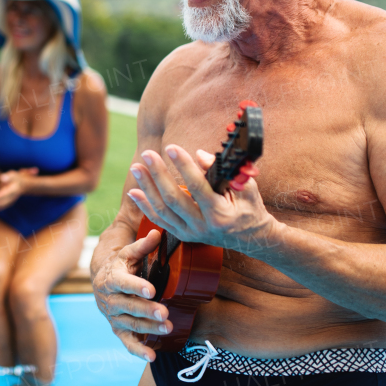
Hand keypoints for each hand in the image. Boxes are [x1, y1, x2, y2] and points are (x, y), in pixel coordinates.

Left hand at [0, 168, 36, 213]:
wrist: (25, 185)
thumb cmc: (17, 178)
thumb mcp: (14, 175)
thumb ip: (8, 176)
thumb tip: (1, 178)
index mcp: (13, 190)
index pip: (3, 194)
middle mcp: (12, 197)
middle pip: (1, 202)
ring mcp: (10, 201)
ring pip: (1, 206)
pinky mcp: (8, 202)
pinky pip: (1, 207)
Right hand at [92, 229, 171, 360]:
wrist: (101, 281)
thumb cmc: (119, 265)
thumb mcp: (128, 253)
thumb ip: (142, 245)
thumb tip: (157, 232)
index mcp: (111, 279)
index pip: (123, 283)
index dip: (136, 286)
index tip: (152, 290)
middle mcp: (110, 300)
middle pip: (128, 306)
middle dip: (146, 310)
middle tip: (165, 312)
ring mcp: (113, 316)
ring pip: (130, 323)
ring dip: (148, 327)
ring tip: (168, 327)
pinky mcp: (118, 329)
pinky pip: (127, 341)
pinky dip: (138, 350)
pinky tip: (152, 356)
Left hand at [127, 145, 274, 252]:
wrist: (251, 237)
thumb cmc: (249, 207)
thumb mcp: (245, 187)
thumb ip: (223, 171)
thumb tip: (200, 155)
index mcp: (220, 214)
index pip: (197, 187)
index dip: (183, 166)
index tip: (172, 148)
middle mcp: (203, 226)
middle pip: (174, 199)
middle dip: (158, 174)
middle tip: (148, 154)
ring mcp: (191, 233)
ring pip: (162, 210)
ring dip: (147, 188)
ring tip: (136, 168)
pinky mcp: (183, 236)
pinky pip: (160, 220)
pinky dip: (145, 206)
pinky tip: (134, 192)